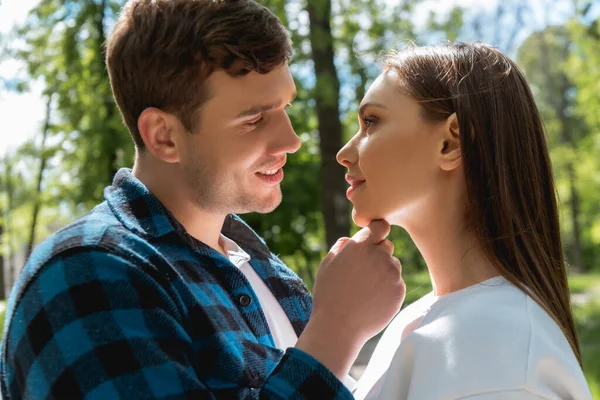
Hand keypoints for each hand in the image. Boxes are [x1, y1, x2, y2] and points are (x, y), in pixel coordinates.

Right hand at [296, 220, 404, 378]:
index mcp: (360, 246)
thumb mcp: (327, 264)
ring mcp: (392, 274)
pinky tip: (373, 299)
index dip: (377, 232)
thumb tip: (354, 238)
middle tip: (363, 272)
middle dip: (378, 254)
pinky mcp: (400, 290)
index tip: (372, 240)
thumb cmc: (329, 294)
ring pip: (393, 265)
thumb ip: (342, 245)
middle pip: (387, 245)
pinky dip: (389, 288)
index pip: (381, 226)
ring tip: (366, 288)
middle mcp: (379, 256)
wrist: (338, 327)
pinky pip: (397, 283)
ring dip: (384, 271)